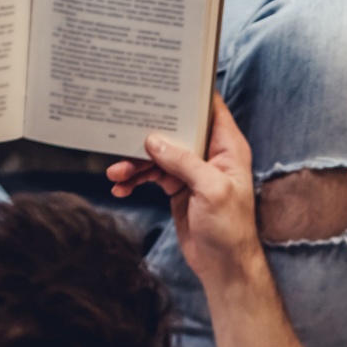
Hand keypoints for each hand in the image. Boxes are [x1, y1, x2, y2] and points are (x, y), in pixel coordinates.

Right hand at [106, 93, 260, 282]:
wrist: (224, 266)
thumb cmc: (230, 229)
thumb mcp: (211, 191)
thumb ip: (184, 162)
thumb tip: (155, 141)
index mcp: (227, 147)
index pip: (209, 108)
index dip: (190, 93)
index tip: (165, 80)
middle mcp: (209, 154)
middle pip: (176, 130)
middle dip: (149, 130)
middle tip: (123, 128)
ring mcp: (191, 171)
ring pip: (158, 155)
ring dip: (135, 162)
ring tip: (116, 172)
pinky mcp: (177, 187)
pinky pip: (151, 175)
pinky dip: (136, 180)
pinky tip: (120, 187)